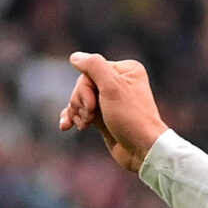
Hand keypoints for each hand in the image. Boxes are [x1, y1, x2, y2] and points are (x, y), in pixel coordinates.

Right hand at [61, 51, 167, 173]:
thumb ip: (94, 66)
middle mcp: (118, 82)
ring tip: (83, 125)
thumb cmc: (131, 118)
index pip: (90, 70)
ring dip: (76, 112)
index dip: (85, 88)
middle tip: (89, 116)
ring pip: (80, 99)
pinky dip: (73, 118)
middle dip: (80, 102)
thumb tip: (75, 57)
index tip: (92, 106)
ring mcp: (109, 101)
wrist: (142, 150)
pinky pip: (81, 112)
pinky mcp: (103, 117)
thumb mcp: (113, 87)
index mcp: (125, 70)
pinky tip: (65, 126)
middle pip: (83, 84)